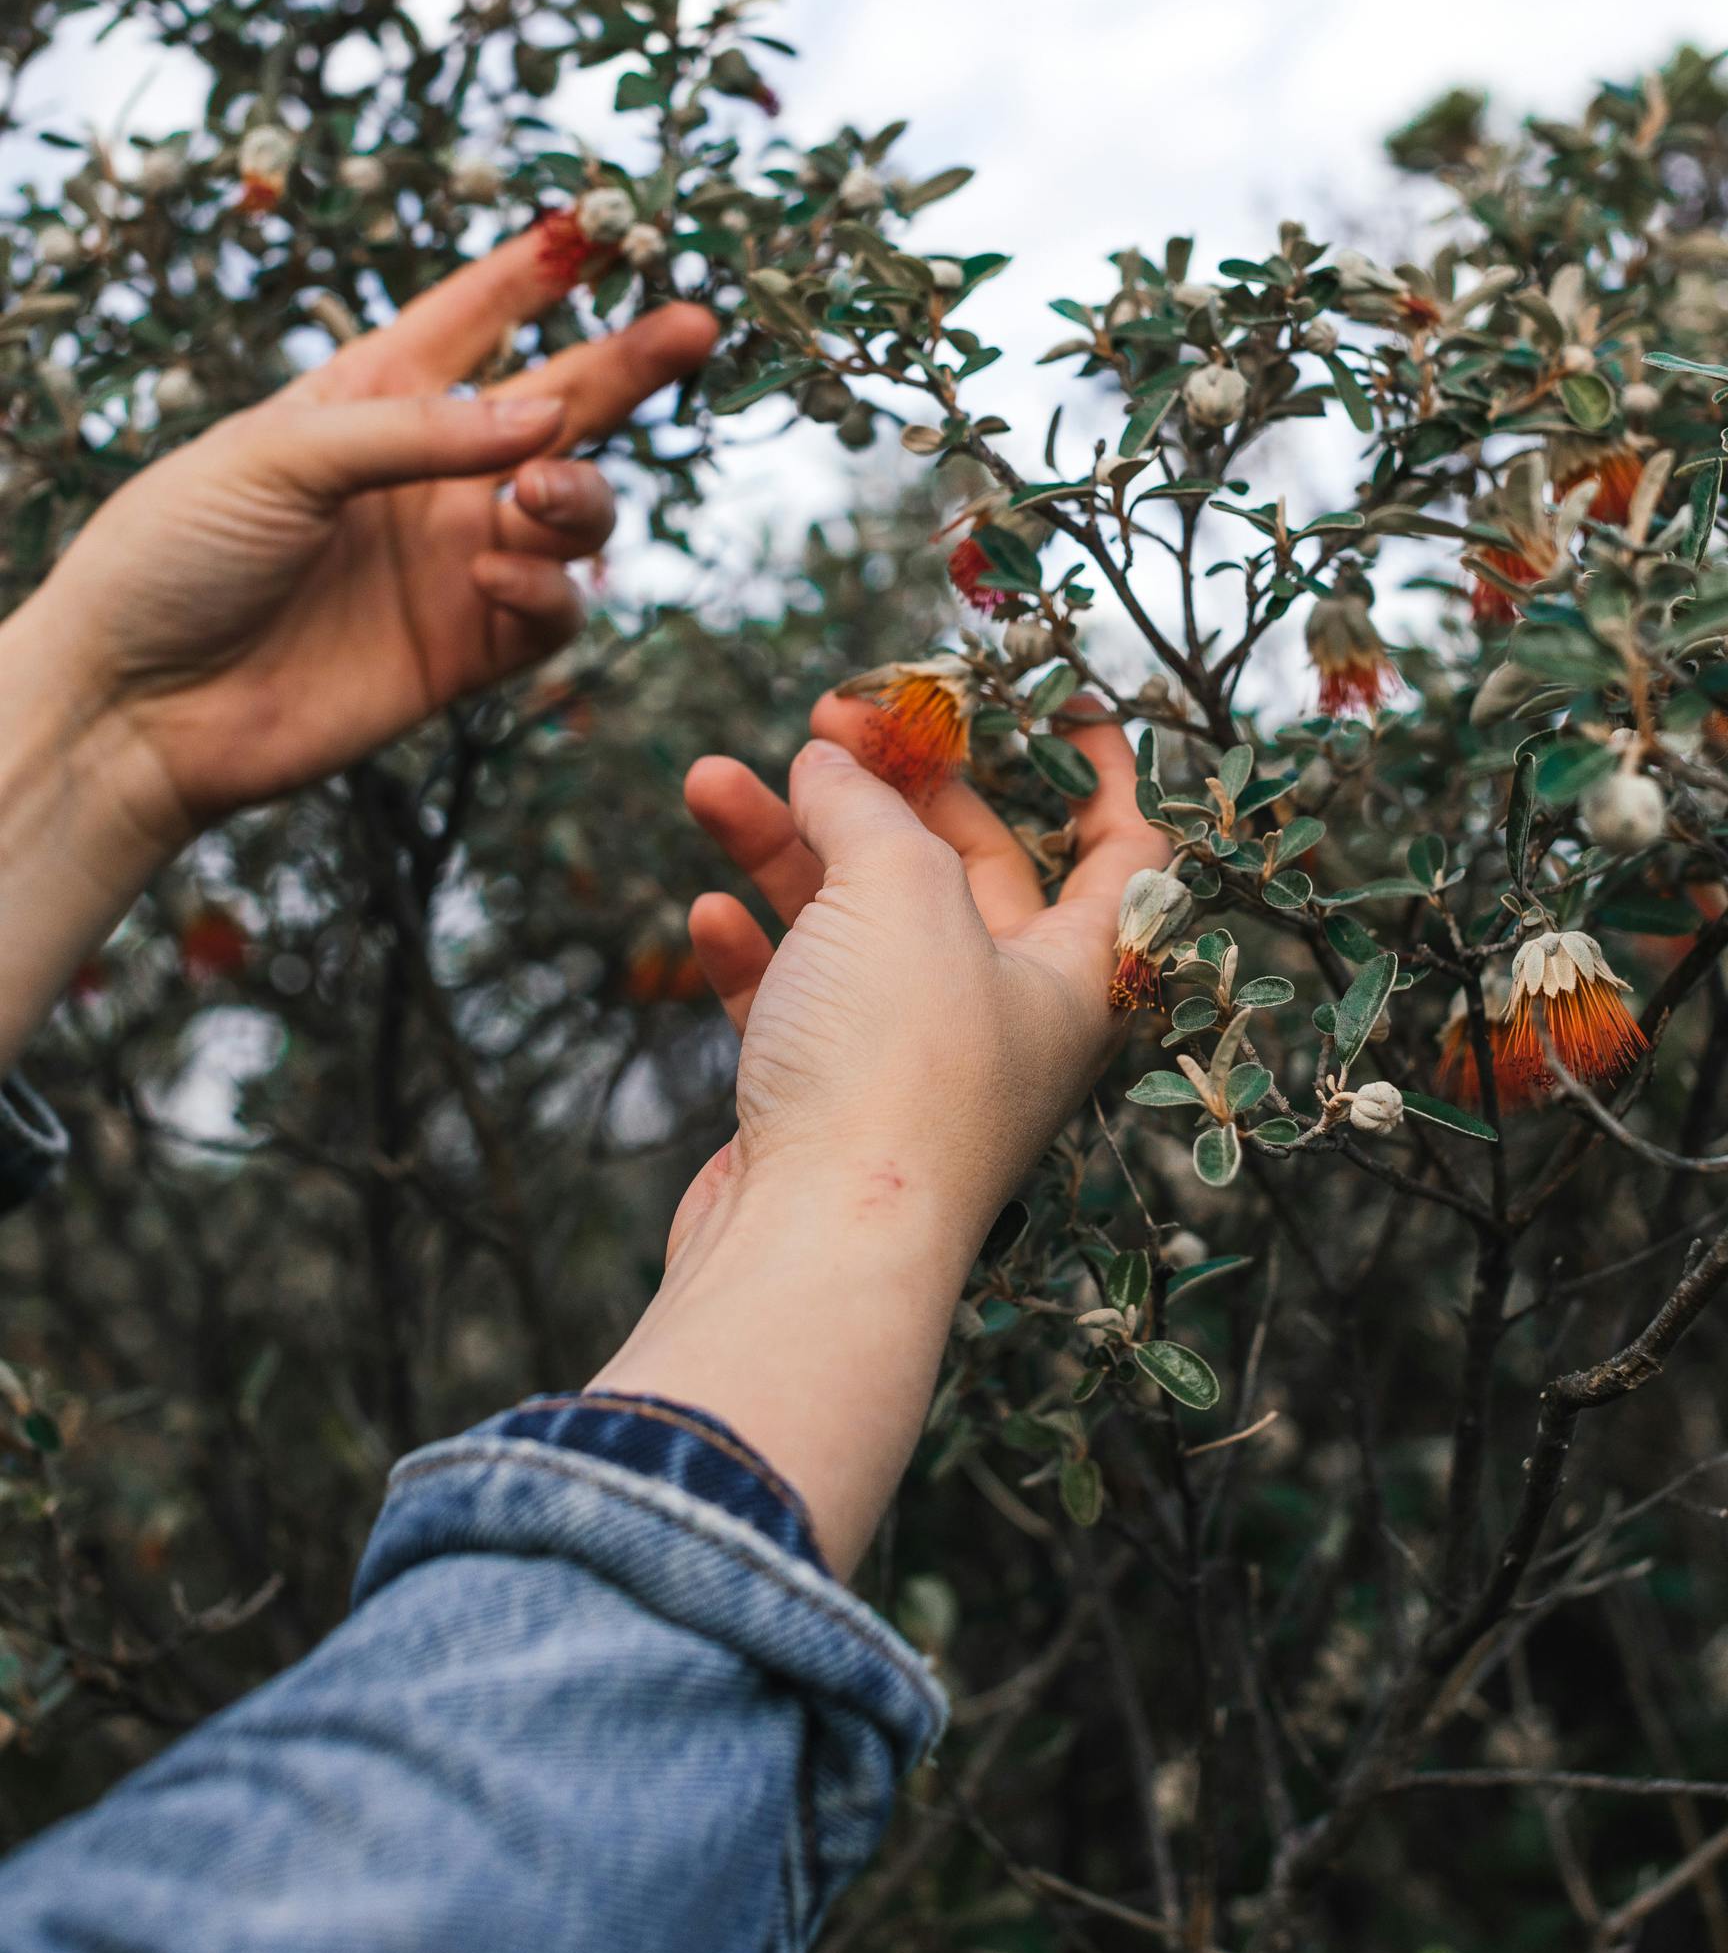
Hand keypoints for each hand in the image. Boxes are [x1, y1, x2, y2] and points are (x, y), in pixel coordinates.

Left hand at [1, 230, 714, 852]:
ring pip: (575, 510)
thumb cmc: (173, 555)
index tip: (609, 226)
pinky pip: (551, 610)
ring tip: (537, 500)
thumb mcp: (276, 457)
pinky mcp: (465, 649)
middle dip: (629, 364)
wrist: (134, 708)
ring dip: (579, 497)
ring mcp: (451, 562)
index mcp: (368, 399)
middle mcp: (425, 474)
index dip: (538, 272)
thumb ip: (416, 432)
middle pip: (558, 403)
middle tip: (695, 326)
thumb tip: (547, 417)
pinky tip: (495, 578)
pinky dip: (546, 589)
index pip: (473, 316)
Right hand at [594, 702, 1168, 1572]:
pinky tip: (707, 911)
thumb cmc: (896, 1069)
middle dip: (896, 788)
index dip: (1099, 769)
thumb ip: (870, 808)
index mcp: (1074, 971)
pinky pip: (792, 1003)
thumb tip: (830, 764)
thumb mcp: (903, 891)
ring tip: (714, 780)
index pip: (1122, 851)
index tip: (1057, 701)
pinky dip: (753, 951)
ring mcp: (910, 1065)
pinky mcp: (823, 1107)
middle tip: (830, 722)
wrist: (813, 1252)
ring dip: (787, 847)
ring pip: (855, 926)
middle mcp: (1003, 1017)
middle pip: (965, 870)